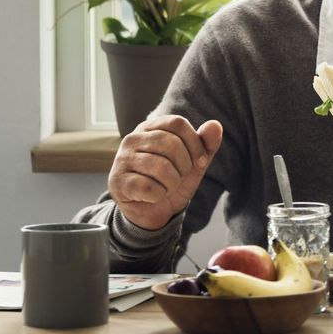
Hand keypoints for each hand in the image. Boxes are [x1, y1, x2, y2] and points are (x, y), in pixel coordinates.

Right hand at [108, 115, 222, 230]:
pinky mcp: (117, 181)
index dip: (195, 144)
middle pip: (171, 144)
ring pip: (160, 166)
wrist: (153, 210)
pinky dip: (159, 195)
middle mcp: (132, 139)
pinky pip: (148, 187)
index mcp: (151, 128)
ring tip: (167, 187)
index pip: (178, 123)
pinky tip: (154, 196)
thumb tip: (215, 125)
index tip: (199, 161)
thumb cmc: (172, 180)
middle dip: (185, 166)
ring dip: (173, 183)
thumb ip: (206, 144)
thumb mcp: (195, 162)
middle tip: (180, 177)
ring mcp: (122, 159)